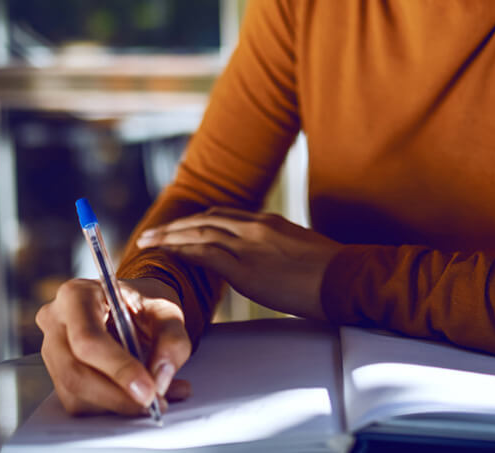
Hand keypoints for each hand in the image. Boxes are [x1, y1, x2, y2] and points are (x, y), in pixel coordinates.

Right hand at [36, 277, 192, 415]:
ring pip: (75, 393)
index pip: (88, 338)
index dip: (117, 369)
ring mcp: (51, 350)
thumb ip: (172, 339)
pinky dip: (112, 407)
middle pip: (75, 372)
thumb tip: (160, 378)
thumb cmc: (144, 304)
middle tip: (155, 403)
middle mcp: (55, 321)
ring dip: (118, 404)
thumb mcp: (167, 310)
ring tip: (158, 398)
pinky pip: (79, 403)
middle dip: (117, 396)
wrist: (132, 308)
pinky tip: (137, 397)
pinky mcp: (57, 375)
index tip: (149, 390)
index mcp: (77, 295)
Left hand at [136, 208, 340, 320]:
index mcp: (269, 222)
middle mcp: (255, 227)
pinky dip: (182, 252)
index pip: (223, 215)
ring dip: (170, 237)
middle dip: (176, 226)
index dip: (196, 222)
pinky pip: (205, 255)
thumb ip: (278, 248)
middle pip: (205, 220)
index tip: (180, 228)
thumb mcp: (302, 248)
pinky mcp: (246, 268)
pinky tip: (168, 255)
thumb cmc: (332, 271)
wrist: (345, 278)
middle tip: (152, 234)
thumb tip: (269, 260)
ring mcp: (249, 245)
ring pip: (199, 233)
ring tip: (149, 243)